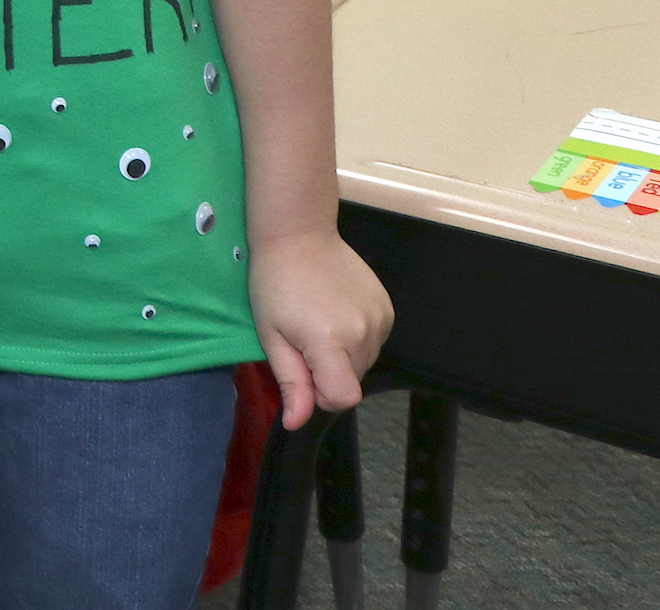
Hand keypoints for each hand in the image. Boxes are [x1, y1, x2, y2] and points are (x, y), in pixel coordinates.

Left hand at [248, 226, 390, 427]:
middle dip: (327, 372)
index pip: (344, 399)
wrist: (298, 235)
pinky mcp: (388, 309)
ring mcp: (382, 319)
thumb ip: (291, 383)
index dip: (321, 395)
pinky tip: (335, 312)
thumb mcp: (271, 336)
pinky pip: (373, 342)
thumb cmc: (274, 284)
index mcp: (332, 341)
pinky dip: (355, 337)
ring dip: (342, 354)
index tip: (302, 370)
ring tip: (318, 320)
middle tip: (302, 338)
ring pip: (364, 363)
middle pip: (352, 381)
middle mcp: (365, 333)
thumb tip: (295, 423)